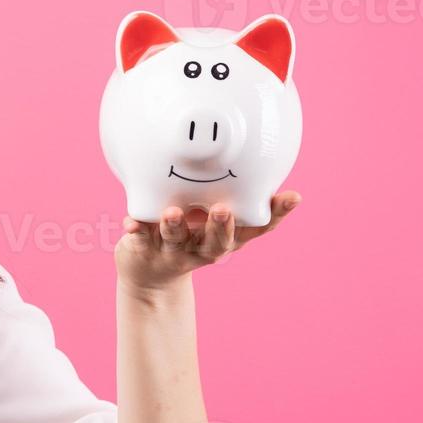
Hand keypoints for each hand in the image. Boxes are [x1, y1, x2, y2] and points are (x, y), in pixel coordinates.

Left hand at [115, 191, 301, 295]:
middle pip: (218, 242)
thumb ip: (226, 191)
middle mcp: (203, 249)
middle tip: (223, 210)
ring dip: (175, 226)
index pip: (257, 228)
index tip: (292, 197)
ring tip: (172, 212)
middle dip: (222, 226)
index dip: (277, 215)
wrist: (148, 272)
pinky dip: (136, 230)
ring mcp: (174, 252)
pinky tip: (130, 222)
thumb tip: (252, 151)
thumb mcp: (210, 216)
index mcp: (225, 238)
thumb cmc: (186, 233)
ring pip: (176, 240)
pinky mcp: (145, 252)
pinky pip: (140, 240)